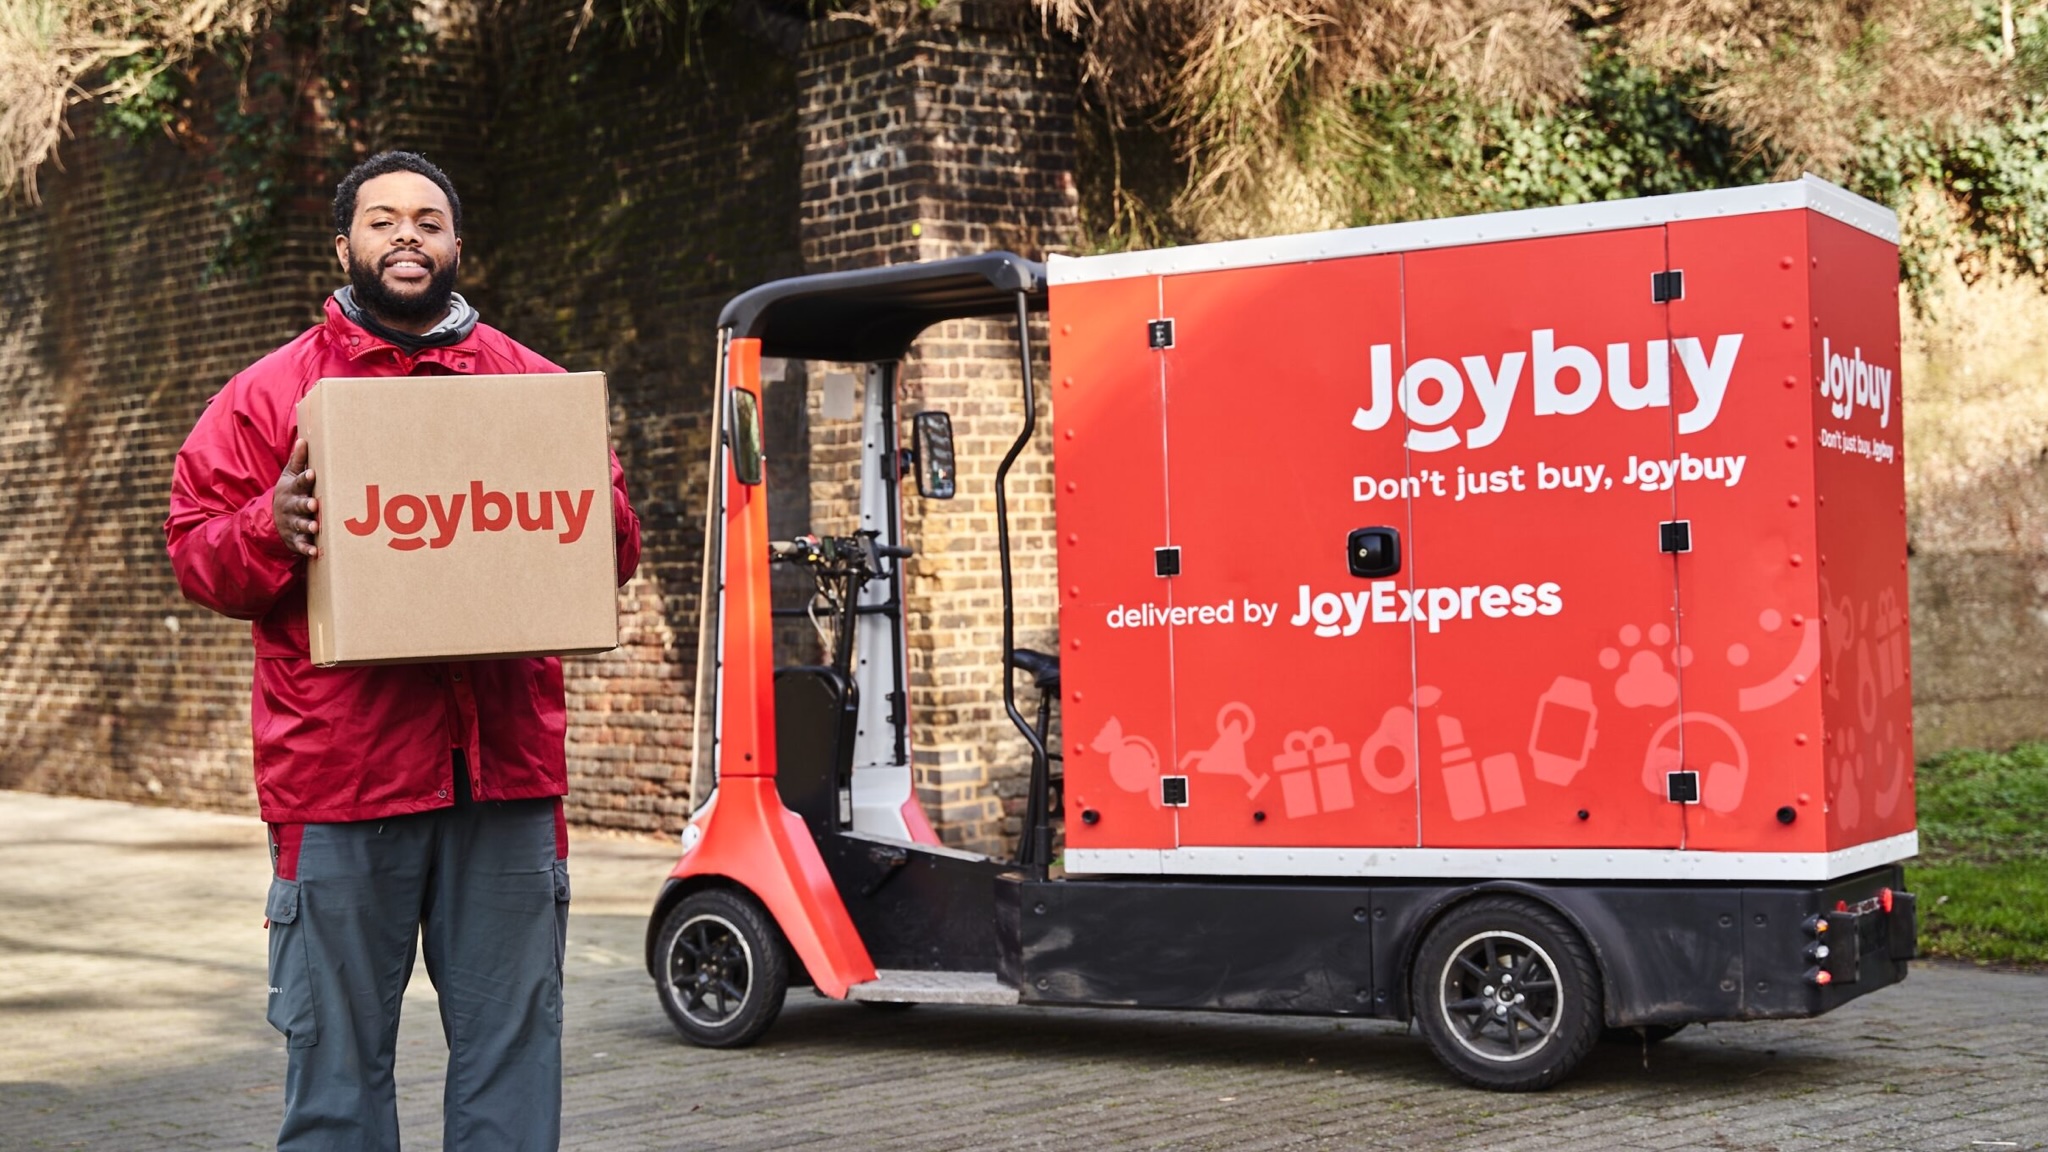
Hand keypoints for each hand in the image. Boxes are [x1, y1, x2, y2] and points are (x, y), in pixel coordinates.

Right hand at [273, 439, 318, 557]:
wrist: (270, 517)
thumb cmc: (288, 493)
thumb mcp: (289, 476)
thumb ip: (298, 460)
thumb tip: (304, 439)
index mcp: (293, 490)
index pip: (300, 482)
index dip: (306, 478)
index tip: (313, 473)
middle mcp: (292, 506)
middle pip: (299, 504)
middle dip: (306, 504)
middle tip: (313, 504)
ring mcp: (293, 523)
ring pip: (300, 524)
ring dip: (307, 525)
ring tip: (315, 527)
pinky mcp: (295, 539)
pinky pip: (300, 544)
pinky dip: (306, 548)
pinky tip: (314, 552)